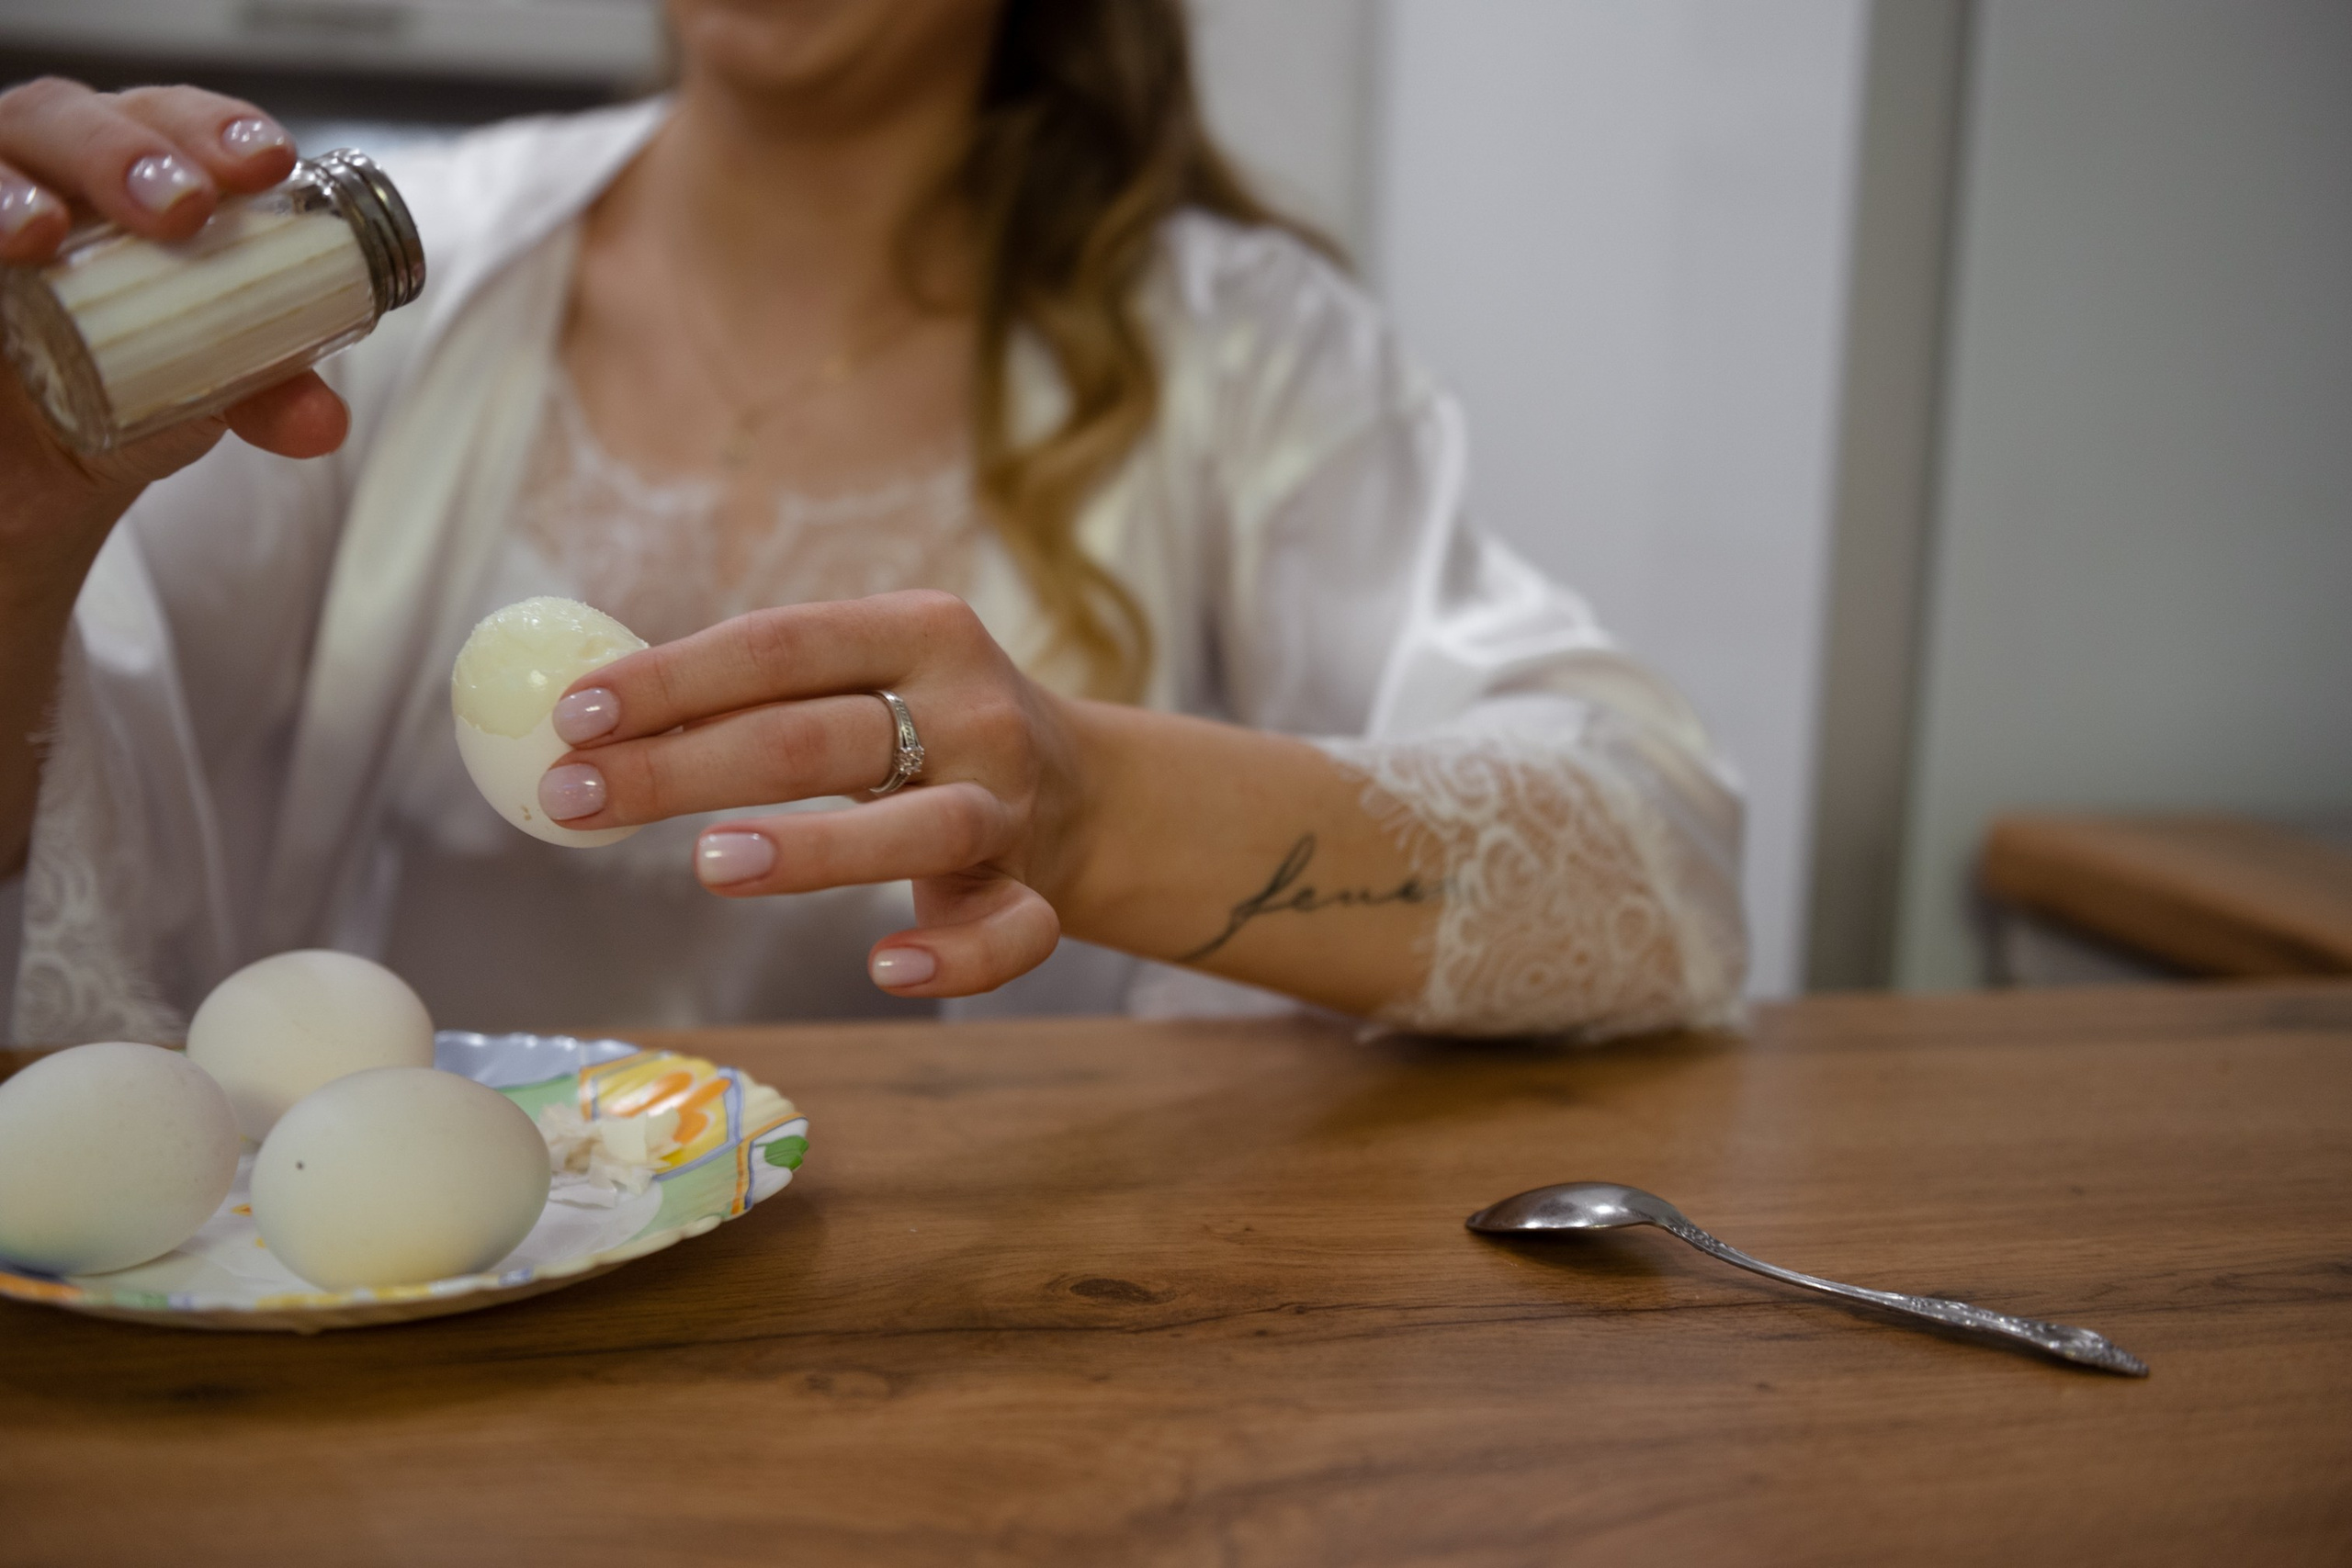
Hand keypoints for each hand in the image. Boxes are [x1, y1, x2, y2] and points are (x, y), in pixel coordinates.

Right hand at [0, 77, 346, 516]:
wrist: (32, 462)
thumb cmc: (120, 386)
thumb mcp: (198, 393)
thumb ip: (261, 394)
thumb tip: (319, 420)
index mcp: (130, 183)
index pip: (171, 123)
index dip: (215, 128)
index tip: (268, 161)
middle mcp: (50, 175)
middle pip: (70, 119)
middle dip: (126, 152)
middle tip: (182, 207)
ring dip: (11, 185)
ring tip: (43, 230)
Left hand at [537, 591, 1092, 997]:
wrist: (1086, 790)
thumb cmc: (924, 726)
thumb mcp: (861, 678)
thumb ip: (760, 691)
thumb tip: (587, 720)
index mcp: (920, 631)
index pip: (779, 644)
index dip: (672, 678)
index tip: (573, 716)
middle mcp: (972, 710)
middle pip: (819, 737)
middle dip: (684, 766)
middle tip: (575, 798)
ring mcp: (1009, 804)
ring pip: (920, 827)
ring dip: (815, 848)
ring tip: (711, 865)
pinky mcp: (1035, 891)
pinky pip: (1009, 932)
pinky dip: (955, 956)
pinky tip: (885, 967)